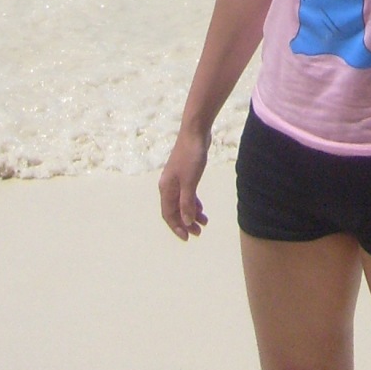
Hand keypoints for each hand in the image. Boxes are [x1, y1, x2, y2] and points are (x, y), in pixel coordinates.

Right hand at [158, 126, 210, 240]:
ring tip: (204, 223)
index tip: (187, 238)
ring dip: (191, 214)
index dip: (177, 227)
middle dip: (186, 223)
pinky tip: (202, 209)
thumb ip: (187, 203)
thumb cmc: (191, 156)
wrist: (195, 131)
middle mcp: (169, 186)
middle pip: (175, 210)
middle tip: (198, 233)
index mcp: (166, 188)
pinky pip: (188, 194)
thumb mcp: (190, 182)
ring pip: (182, 203)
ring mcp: (177, 179)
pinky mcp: (186, 173)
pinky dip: (193, 203)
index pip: (168, 214)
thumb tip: (186, 222)